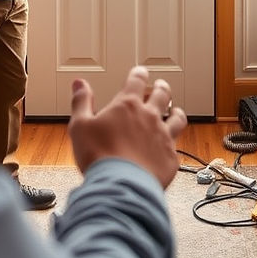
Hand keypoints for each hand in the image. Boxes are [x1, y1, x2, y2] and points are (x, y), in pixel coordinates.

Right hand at [68, 65, 186, 188]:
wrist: (120, 186)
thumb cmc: (99, 156)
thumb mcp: (80, 125)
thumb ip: (81, 102)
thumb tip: (79, 83)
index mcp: (128, 106)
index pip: (137, 81)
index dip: (139, 73)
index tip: (140, 71)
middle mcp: (149, 117)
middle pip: (162, 94)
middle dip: (162, 87)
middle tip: (161, 86)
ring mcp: (163, 136)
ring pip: (177, 118)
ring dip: (176, 112)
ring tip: (175, 111)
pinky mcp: (170, 157)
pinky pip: (176, 147)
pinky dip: (173, 144)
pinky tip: (170, 148)